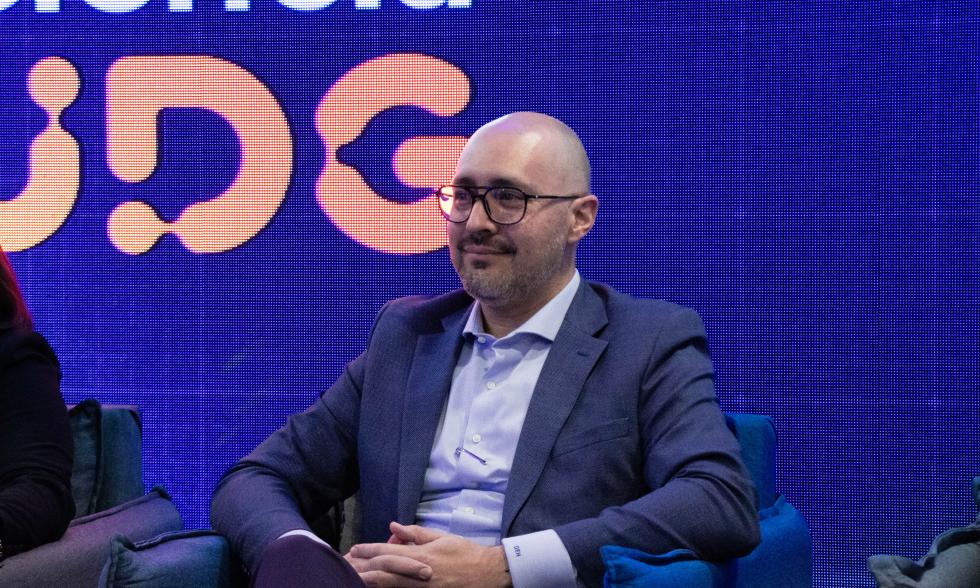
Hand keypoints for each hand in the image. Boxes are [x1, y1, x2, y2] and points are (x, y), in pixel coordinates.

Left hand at [346, 522, 511, 587]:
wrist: (486, 574)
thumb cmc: (465, 553)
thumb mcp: (441, 537)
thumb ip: (415, 533)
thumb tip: (394, 527)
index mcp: (421, 556)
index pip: (388, 553)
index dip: (369, 551)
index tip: (354, 550)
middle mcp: (417, 574)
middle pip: (383, 573)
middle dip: (363, 569)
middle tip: (347, 565)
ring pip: (389, 586)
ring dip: (370, 581)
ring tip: (354, 577)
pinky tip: (377, 585)